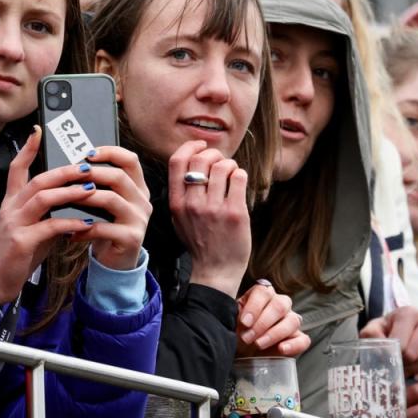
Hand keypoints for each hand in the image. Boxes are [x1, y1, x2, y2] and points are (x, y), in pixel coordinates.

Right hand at [0, 127, 98, 303]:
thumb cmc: (18, 254)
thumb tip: (75, 199)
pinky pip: (49, 227)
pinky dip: (70, 222)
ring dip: (70, 192)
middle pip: (37, 180)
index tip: (38, 131)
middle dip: (64, 171)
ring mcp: (14, 224)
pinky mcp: (21, 242)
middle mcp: (11, 208)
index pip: (16, 168)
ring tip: (91, 188)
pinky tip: (86, 223)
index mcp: (12, 202)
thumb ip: (50, 212)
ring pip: (43, 198)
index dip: (27, 149)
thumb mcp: (33, 228)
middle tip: (87, 166)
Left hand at [67, 146, 151, 270]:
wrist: (117, 261)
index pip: (130, 160)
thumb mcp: (107, 203)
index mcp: (138, 188)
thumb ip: (99, 185)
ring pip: (111, 199)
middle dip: (92, 173)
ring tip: (66, 199)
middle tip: (71, 175)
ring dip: (85, 197)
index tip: (87, 154)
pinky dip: (84, 229)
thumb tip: (75, 165)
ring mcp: (139, 220)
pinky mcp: (131, 238)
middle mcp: (142, 201)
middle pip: (119, 177)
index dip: (110, 152)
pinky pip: (104, 228)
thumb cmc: (108, 227)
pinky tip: (71, 232)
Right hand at [168, 140, 251, 297]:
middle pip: (201, 159)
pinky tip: (239, 183)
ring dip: (230, 165)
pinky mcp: (235, 213)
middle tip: (221, 161)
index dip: (190, 147)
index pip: (177, 162)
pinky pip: (239, 177)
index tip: (201, 146)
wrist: (215, 271)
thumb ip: (182, 193)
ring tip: (232, 174)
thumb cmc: (200, 243)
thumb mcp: (179, 218)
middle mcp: (193, 204)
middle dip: (214, 154)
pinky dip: (241, 174)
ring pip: (222, 166)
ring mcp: (215, 208)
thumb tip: (193, 162)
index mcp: (177, 203)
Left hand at [235, 282, 308, 356]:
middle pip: (280, 305)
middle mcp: (279, 305)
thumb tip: (238, 315)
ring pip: (292, 321)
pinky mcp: (297, 339)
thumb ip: (233, 313)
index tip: (244, 322)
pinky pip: (303, 339)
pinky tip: (281, 349)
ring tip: (259, 344)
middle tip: (248, 337)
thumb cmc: (235, 332)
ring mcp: (290, 321)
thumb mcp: (230, 320)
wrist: (240, 353)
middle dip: (263, 323)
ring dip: (275, 334)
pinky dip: (293, 345)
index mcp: (261, 296)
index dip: (254, 306)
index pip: (263, 292)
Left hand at [359, 306, 417, 380]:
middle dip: (405, 367)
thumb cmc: (391, 329)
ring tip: (408, 371)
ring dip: (417, 370)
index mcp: (407, 313)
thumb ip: (371, 335)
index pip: (402, 346)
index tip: (390, 364)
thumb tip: (378, 349)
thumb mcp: (377, 329)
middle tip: (398, 370)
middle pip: (416, 354)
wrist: (413, 324)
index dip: (395, 359)